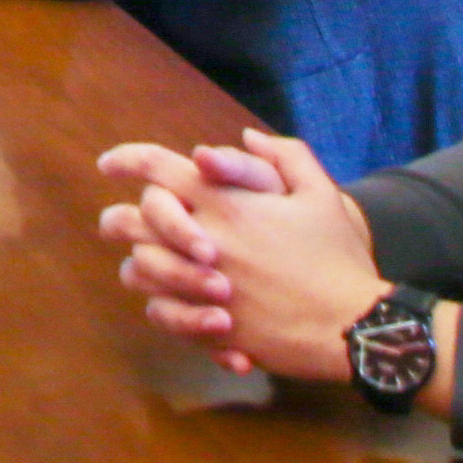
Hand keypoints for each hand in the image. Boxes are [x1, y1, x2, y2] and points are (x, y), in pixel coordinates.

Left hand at [94, 128, 406, 390]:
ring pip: (137, 271)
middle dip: (118, 218)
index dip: (126, 160)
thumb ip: (286, 157)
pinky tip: (179, 303)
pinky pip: (160, 313)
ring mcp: (201, 287)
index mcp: (226, 204)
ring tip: (152, 261)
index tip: (109, 164)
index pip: (157, 168)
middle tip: (117, 221)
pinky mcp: (209, 327)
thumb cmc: (338, 258)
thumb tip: (247, 135)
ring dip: (141, 262)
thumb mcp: (322, 195)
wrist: (354, 325)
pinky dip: (163, 307)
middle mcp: (204, 241)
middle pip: (130, 221)